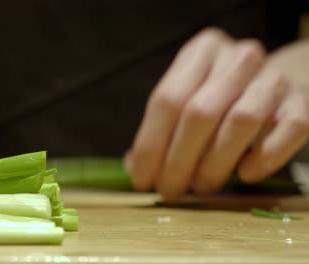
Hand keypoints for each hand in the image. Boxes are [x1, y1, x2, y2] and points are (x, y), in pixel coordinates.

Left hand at [126, 28, 308, 200]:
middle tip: (170, 190)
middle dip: (178, 161)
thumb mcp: (187, 98)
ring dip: (215, 164)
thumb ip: (161, 128)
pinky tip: (245, 174)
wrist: (278, 79)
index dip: (150, 145)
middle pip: (200, 112)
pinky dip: (264, 157)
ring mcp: (273, 77)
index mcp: (201, 51)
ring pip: (241, 121)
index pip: (167, 100)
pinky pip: (288, 130)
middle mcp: (237, 58)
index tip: (142, 179)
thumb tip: (134, 167)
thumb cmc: (221, 96)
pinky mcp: (302, 100)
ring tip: (201, 186)